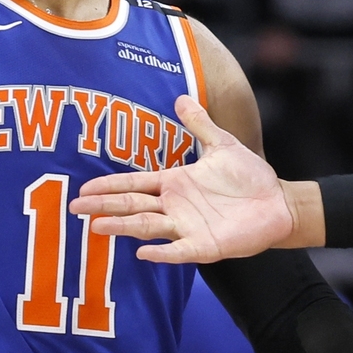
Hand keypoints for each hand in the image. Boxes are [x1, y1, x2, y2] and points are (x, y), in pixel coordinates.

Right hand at [72, 96, 305, 261]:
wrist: (277, 202)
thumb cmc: (249, 176)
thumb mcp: (222, 144)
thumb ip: (199, 124)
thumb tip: (180, 98)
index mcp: (174, 183)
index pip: (134, 185)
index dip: (109, 186)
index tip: (83, 187)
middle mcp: (175, 207)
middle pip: (132, 207)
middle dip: (104, 206)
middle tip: (75, 207)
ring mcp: (187, 228)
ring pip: (148, 227)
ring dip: (123, 228)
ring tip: (97, 227)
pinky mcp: (205, 246)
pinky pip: (179, 251)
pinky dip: (162, 253)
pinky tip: (143, 254)